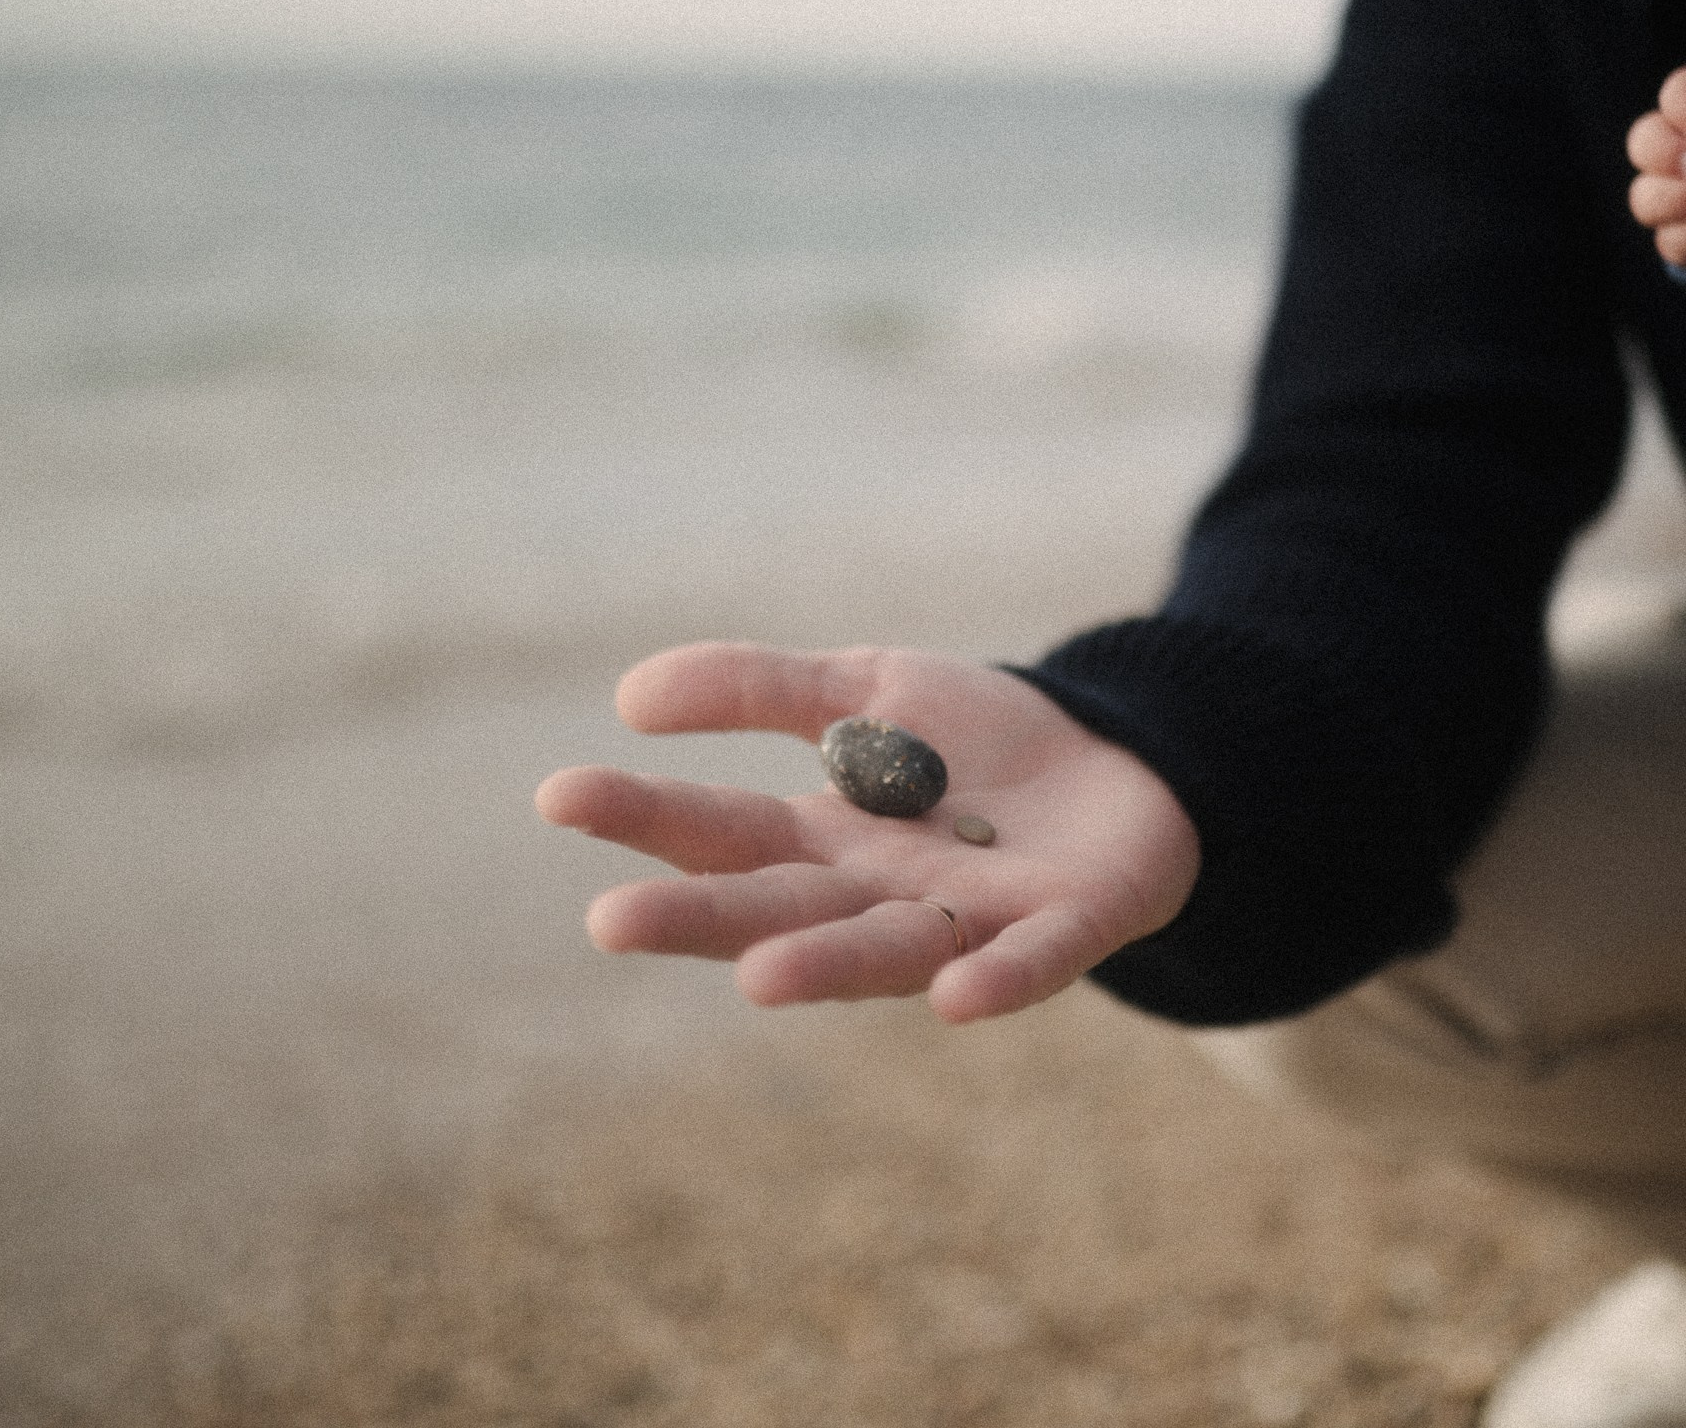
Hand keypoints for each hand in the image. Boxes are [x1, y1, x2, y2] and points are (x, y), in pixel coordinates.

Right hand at [535, 643, 1199, 1023]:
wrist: (1128, 758)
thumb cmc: (980, 744)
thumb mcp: (867, 688)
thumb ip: (759, 686)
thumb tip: (628, 697)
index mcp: (828, 841)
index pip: (722, 833)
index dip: (644, 817)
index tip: (557, 794)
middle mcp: (885, 895)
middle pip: (783, 908)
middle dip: (704, 920)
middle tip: (610, 924)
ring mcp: (974, 921)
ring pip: (888, 949)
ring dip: (825, 966)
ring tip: (757, 980)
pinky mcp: (1070, 925)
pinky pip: (1030, 963)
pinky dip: (996, 981)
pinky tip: (957, 998)